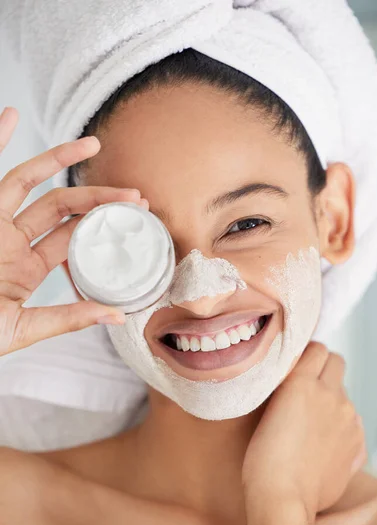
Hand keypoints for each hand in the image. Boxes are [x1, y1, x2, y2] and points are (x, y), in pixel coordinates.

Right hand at [0, 106, 146, 355]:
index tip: (136, 212)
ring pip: (26, 182)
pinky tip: (10, 116)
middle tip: (133, 194)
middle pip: (59, 207)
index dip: (103, 222)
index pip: (73, 236)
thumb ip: (68, 319)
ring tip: (92, 143)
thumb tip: (117, 314)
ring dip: (58, 159)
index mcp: (28, 269)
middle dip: (96, 197)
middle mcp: (11, 242)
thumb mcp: (25, 328)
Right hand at [242, 341, 366, 514]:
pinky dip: (341, 426)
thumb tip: (299, 380)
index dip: (308, 354)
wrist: (283, 498)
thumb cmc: (263, 459)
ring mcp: (349, 419)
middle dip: (325, 369)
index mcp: (303, 383)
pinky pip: (353, 421)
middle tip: (308, 387)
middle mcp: (331, 395)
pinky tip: (323, 444)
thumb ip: (288, 390)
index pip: (317, 348)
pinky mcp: (358, 442)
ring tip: (311, 425)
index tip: (299, 363)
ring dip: (332, 400)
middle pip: (337, 362)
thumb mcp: (267, 411)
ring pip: (345, 393)